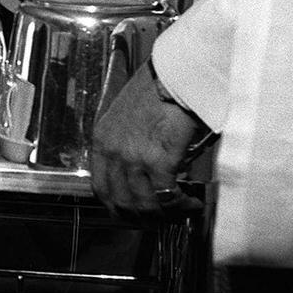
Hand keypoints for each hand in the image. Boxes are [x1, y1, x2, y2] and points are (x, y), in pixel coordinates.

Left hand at [90, 66, 203, 221]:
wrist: (174, 74)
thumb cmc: (156, 89)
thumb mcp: (127, 116)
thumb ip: (127, 143)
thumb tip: (144, 171)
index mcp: (101, 140)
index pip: (100, 187)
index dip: (116, 206)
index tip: (131, 213)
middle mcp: (112, 151)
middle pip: (121, 200)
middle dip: (143, 215)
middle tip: (162, 218)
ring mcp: (133, 157)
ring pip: (144, 202)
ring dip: (165, 212)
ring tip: (182, 210)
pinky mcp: (158, 159)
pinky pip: (167, 195)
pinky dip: (182, 204)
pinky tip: (192, 203)